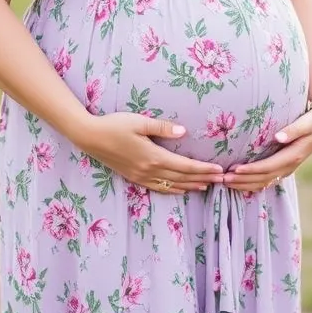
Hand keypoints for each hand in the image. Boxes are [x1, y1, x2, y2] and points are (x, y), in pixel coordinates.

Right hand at [74, 113, 224, 194]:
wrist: (90, 137)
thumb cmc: (115, 125)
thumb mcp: (139, 122)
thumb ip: (162, 128)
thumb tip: (183, 132)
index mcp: (153, 157)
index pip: (185, 166)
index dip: (203, 169)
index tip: (218, 170)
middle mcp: (149, 170)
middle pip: (181, 178)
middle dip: (202, 178)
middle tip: (220, 180)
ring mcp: (141, 176)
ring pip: (171, 185)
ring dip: (189, 186)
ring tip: (205, 186)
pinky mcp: (134, 177)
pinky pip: (158, 187)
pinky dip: (172, 190)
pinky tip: (179, 189)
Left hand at [223, 106, 311, 193]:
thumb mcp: (306, 123)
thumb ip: (292, 130)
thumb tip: (278, 137)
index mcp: (293, 156)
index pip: (267, 167)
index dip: (250, 170)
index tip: (234, 169)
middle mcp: (289, 166)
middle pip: (262, 178)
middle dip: (242, 180)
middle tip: (222, 179)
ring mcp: (287, 168)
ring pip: (264, 182)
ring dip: (245, 184)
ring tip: (226, 182)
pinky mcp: (285, 167)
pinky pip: (267, 180)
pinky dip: (253, 183)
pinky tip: (240, 184)